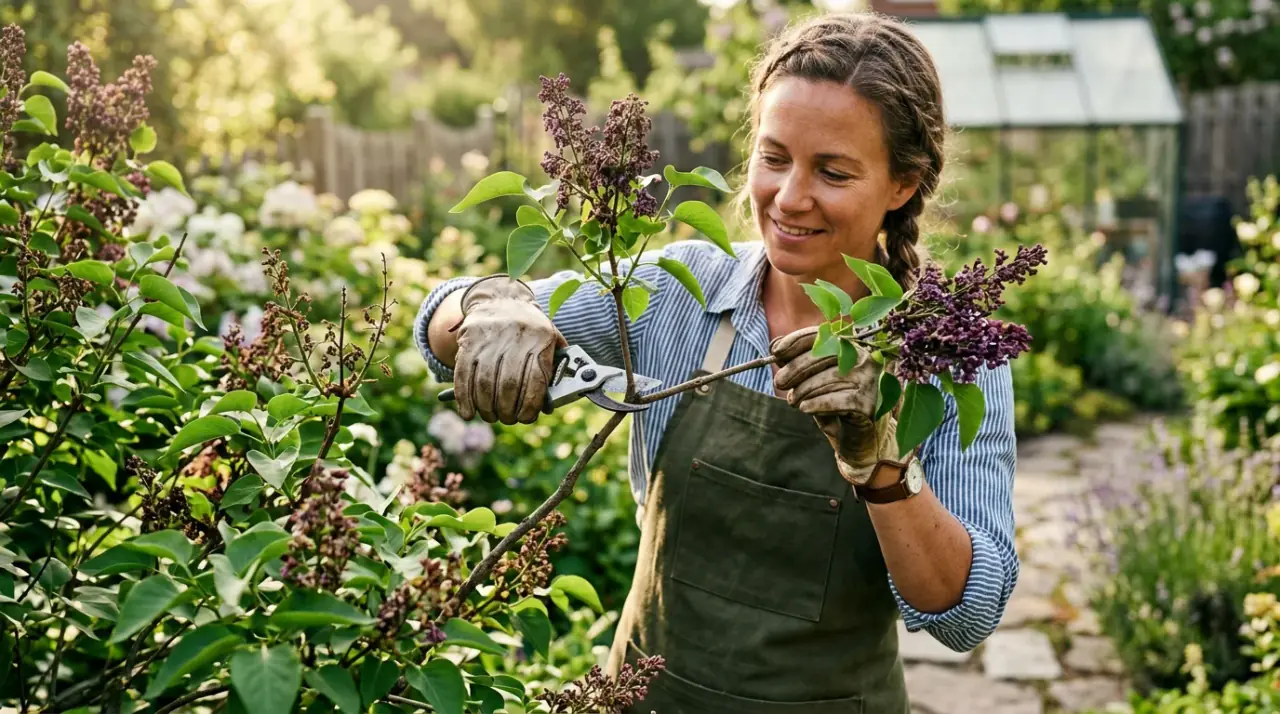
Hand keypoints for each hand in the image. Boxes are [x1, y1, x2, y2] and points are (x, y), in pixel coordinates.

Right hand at [451, 275, 565, 424]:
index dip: (530, 405)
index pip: (536, 380)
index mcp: (540, 337)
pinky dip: (464, 397)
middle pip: (508, 384)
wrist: (501, 298)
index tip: (526, 417)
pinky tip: (468, 411)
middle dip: (507, 410)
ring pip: (485, 382)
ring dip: (487, 407)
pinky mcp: (469, 340)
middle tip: (508, 419)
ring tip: (491, 416)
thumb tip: (550, 404)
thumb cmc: (530, 328)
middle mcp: (515, 336)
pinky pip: (463, 374)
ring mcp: (490, 338)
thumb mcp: (550, 338)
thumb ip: (555, 367)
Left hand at [770, 326, 896, 485]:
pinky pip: (836, 400)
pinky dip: (816, 404)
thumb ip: (795, 361)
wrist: (856, 435)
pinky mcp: (867, 403)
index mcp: (850, 347)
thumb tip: (774, 345)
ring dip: (804, 390)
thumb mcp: (811, 380)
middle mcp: (863, 358)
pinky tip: (805, 408)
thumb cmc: (832, 401)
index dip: (796, 341)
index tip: (776, 351)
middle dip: (796, 368)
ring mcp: (868, 380)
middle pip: (823, 355)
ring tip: (792, 400)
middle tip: (779, 382)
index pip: (822, 335)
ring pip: (828, 379)